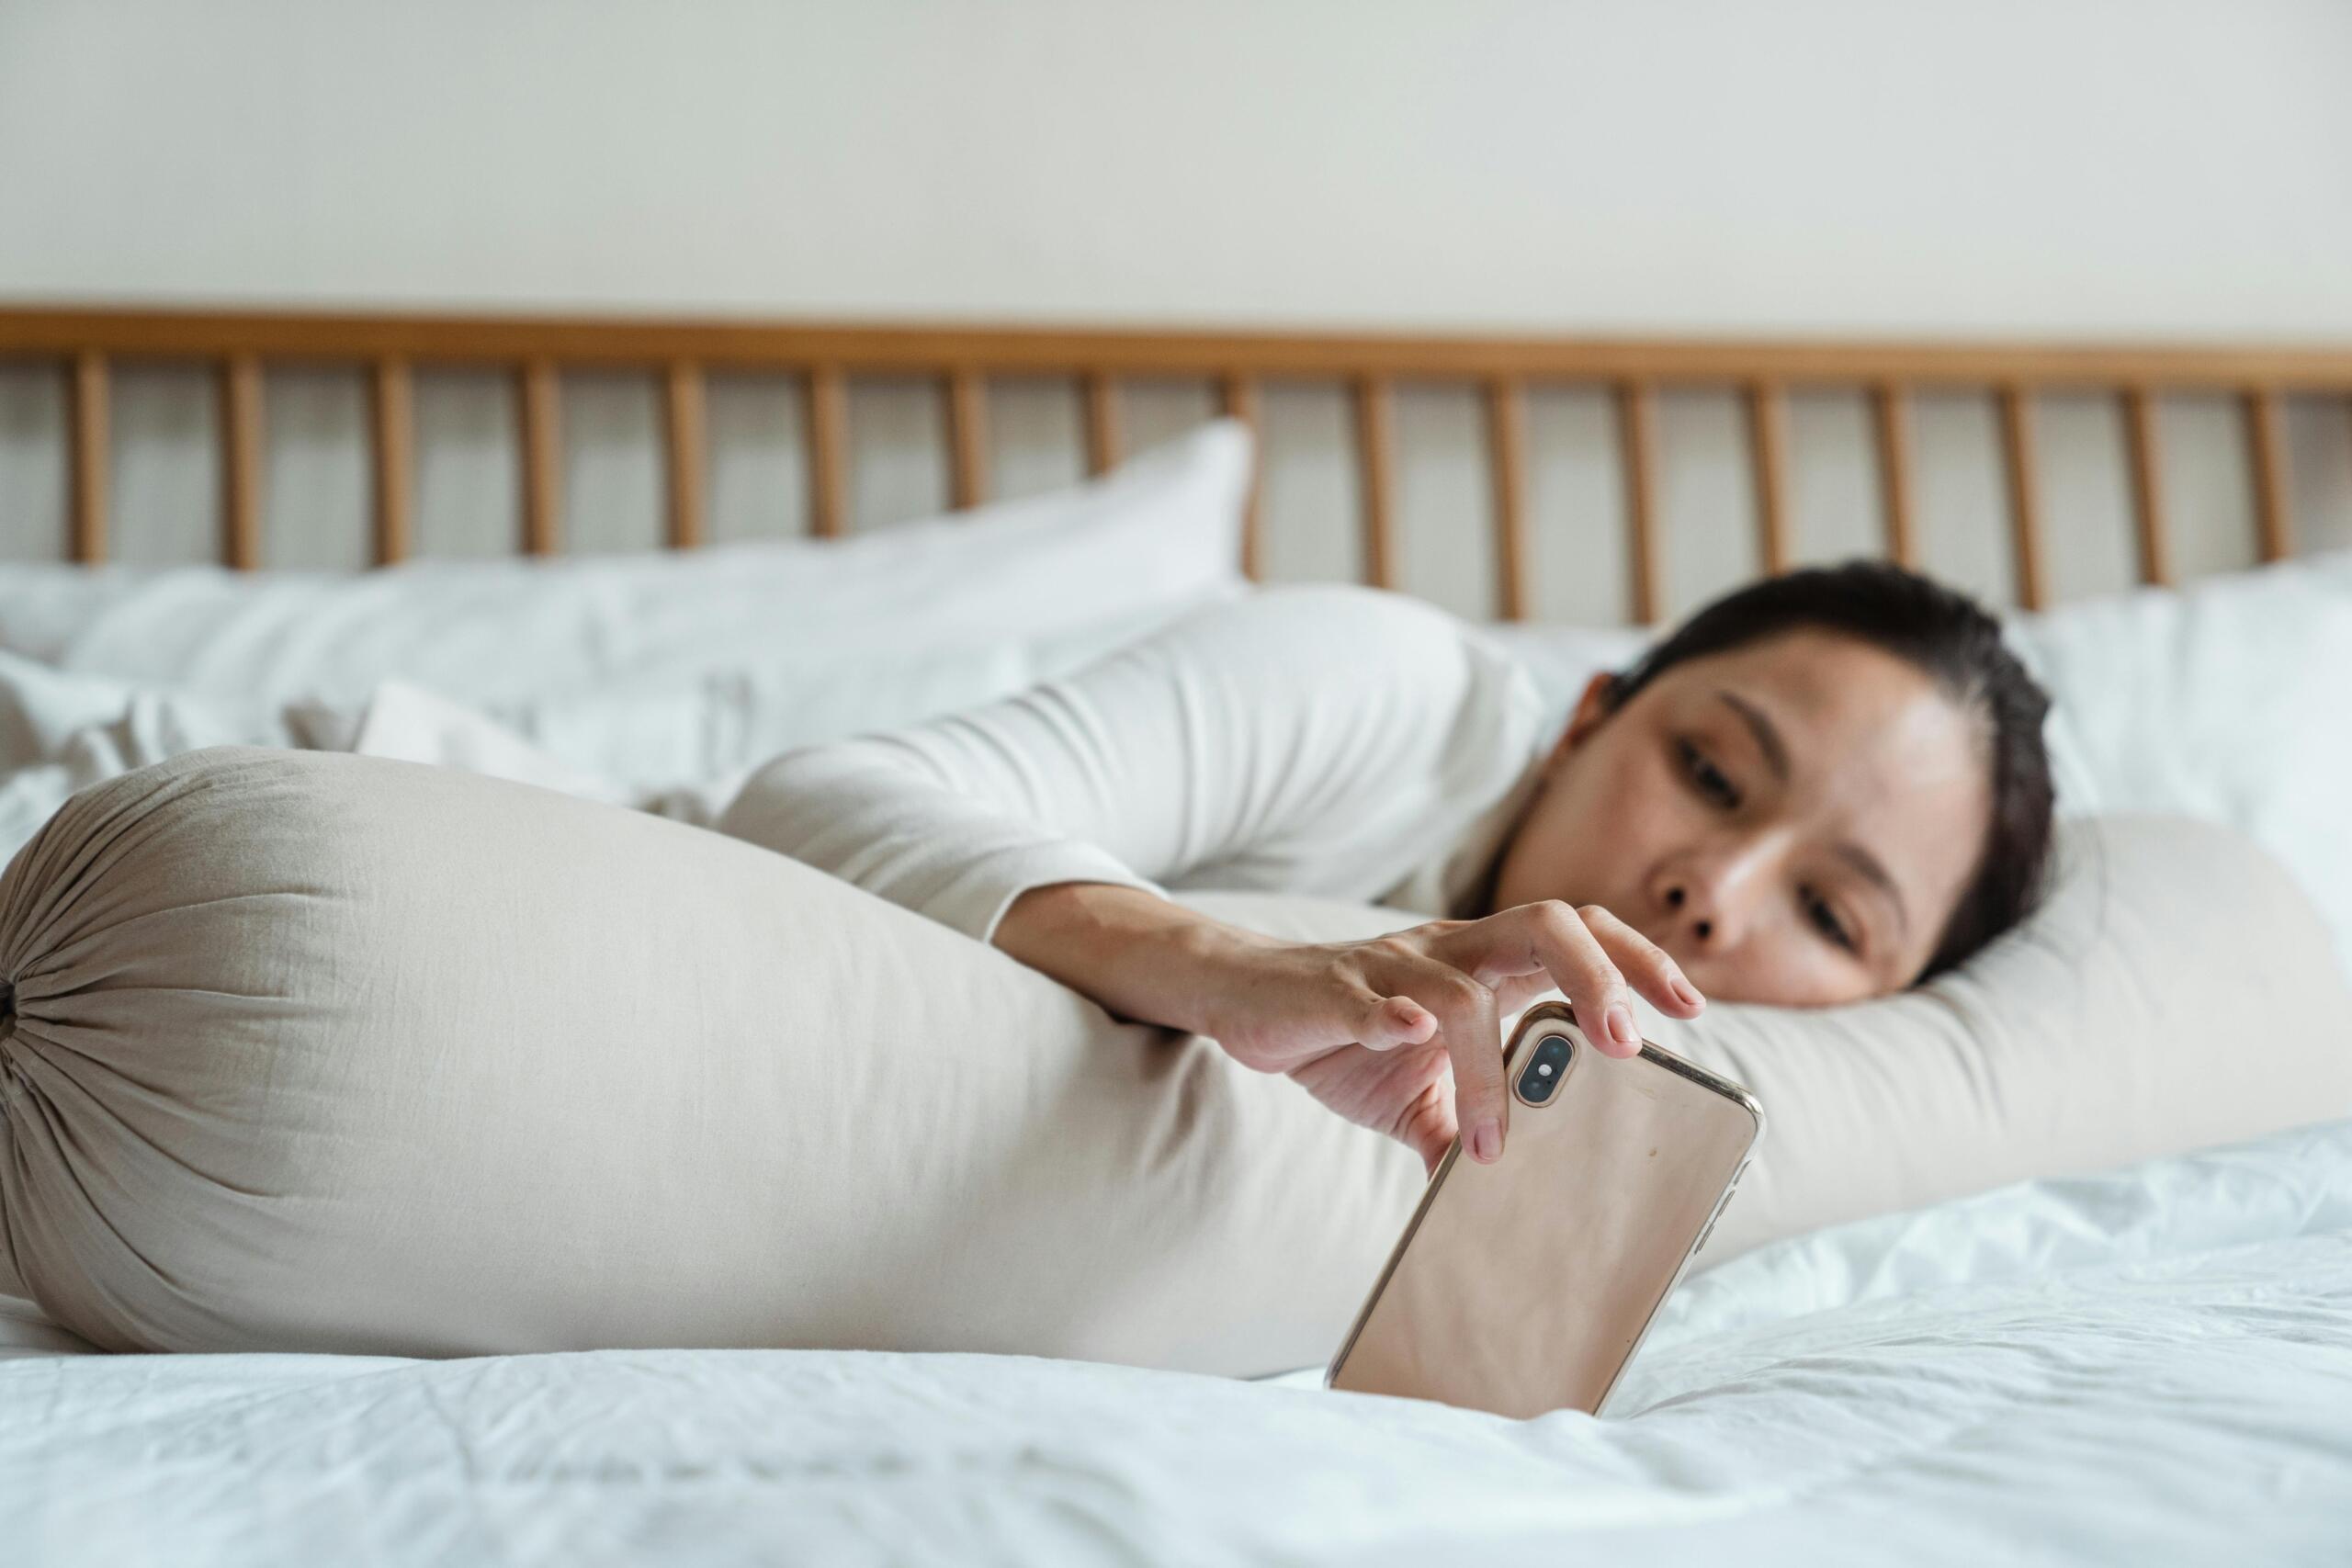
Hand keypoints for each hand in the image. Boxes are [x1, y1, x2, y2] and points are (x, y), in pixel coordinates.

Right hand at [1196, 901, 1704, 1176]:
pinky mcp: (1329, 989)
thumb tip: (1505, 1203)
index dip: (1638, 961)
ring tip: (1498, 1138)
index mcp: (1484, 964)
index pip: (1580, 936)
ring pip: (1461, 987)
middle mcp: (1450, 950)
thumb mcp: (1416, 1096)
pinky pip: (1369, 996)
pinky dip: (1392, 1017)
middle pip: (1545, 923)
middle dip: (1596, 976)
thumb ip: (1464, 1129)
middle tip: (1626, 1046)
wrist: (1245, 1002)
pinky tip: (1406, 1039)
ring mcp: (1390, 965)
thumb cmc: (1344, 1037)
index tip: (1690, 1010)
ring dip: (1489, 1064)